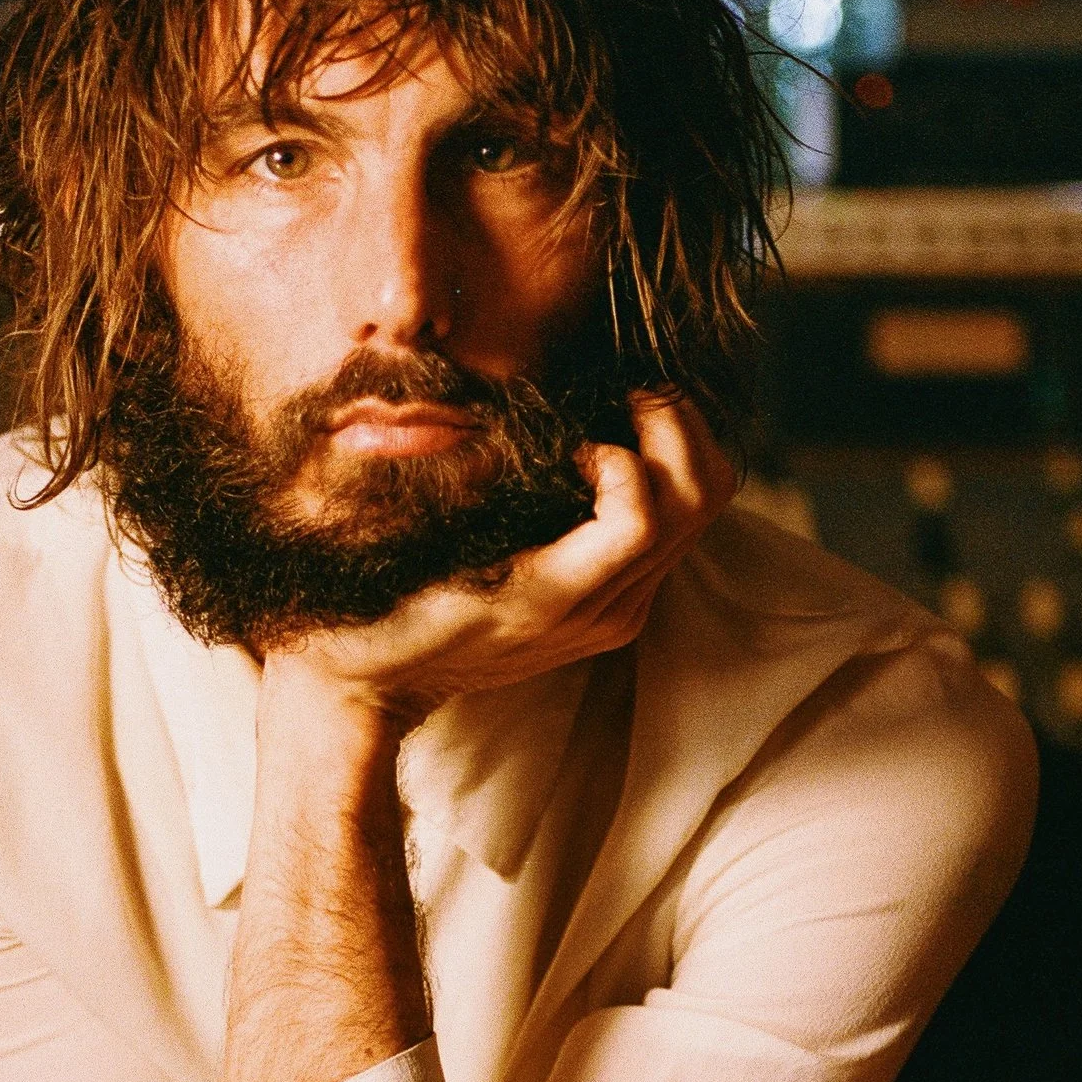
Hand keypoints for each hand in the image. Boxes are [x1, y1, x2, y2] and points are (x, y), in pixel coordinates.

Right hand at [270, 393, 736, 726]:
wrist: (376, 687)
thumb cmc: (376, 612)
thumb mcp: (394, 548)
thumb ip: (447, 487)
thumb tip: (496, 428)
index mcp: (548, 596)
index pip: (639, 519)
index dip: (618, 455)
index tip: (567, 438)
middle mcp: (602, 610)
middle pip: (699, 498)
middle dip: (671, 424)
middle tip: (620, 395)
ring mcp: (619, 612)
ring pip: (705, 506)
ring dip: (679, 443)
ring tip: (624, 411)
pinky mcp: (620, 606)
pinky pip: (682, 525)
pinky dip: (667, 471)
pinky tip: (613, 446)